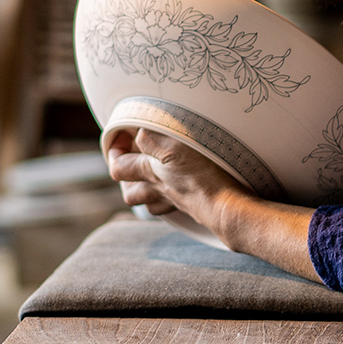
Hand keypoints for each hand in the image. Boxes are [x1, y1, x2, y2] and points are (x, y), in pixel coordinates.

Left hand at [100, 125, 322, 281]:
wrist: (227, 209)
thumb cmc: (202, 177)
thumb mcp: (175, 148)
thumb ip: (152, 139)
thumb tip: (139, 133)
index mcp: (151, 173)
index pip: (118, 167)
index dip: (115, 151)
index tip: (123, 136)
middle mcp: (161, 191)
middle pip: (130, 193)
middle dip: (126, 179)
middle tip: (133, 161)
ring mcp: (178, 203)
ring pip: (151, 203)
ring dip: (147, 192)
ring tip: (154, 176)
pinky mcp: (195, 209)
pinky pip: (175, 208)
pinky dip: (171, 200)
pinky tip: (180, 189)